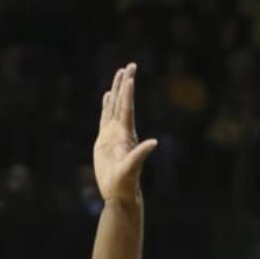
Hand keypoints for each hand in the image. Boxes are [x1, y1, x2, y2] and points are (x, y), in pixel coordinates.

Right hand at [93, 63, 156, 200]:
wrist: (119, 193)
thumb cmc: (125, 183)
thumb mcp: (132, 169)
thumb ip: (140, 155)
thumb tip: (154, 142)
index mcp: (126, 135)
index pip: (127, 109)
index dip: (127, 93)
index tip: (130, 77)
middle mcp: (121, 131)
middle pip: (123, 103)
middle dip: (125, 84)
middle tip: (129, 65)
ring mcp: (113, 135)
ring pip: (114, 107)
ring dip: (116, 90)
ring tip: (119, 73)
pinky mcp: (105, 140)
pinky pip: (105, 118)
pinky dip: (107, 106)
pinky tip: (107, 97)